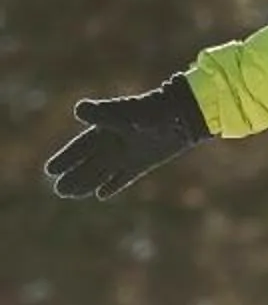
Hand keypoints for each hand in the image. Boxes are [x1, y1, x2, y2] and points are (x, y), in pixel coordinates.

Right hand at [45, 75, 209, 200]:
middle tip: (58, 188)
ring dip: (87, 183)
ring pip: (101, 173)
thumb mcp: (123, 113)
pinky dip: (113, 185)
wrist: (180, 117)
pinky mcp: (141, 164)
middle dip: (73, 175)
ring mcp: (127, 154)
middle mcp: (113, 143)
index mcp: (105, 130)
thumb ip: (102, 114)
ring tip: (70, 194)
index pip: (80, 148)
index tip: (50, 170)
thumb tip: (78, 109)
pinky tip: (101, 195)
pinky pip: (123, 177)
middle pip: (88, 163)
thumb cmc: (150, 112)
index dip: (66, 158)